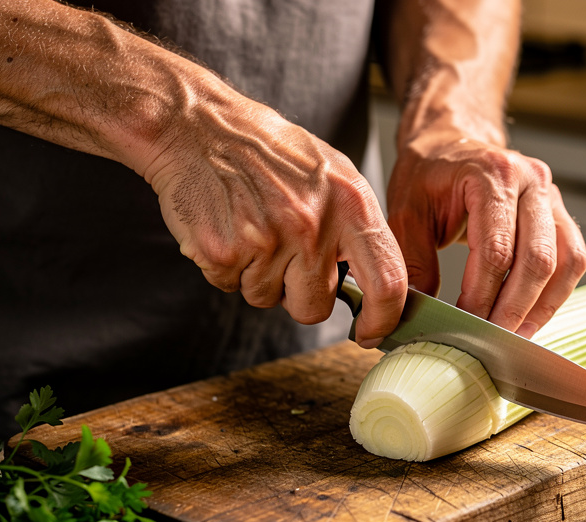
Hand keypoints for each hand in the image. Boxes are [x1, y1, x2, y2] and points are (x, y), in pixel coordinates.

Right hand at [142, 99, 407, 348]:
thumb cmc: (267, 151)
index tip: (372, 332)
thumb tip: (379, 285)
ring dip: (257, 277)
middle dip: (298, 295)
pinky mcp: (225, 252)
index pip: (388, 282)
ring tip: (252, 228)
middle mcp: (313, 225)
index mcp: (351, 204)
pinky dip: (227, 268)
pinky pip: (231, 288)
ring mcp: (267, 240)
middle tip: (283, 252)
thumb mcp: (333, 175)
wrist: (197, 126)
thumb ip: (357, 228)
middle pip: (316, 308)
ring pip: (268, 300)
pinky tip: (228, 228)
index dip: (383, 319)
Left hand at [385, 125, 585, 337]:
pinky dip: (555, 294)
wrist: (450, 144)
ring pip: (564, 262)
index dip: (482, 296)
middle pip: (537, 260)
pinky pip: (573, 260)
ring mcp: (551, 197)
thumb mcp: (406, 214)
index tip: (464, 324)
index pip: (496, 250)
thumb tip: (421, 314)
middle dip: (513, 308)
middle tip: (490, 340)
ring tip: (514, 335)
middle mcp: (531, 181)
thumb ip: (413, 263)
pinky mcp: (559, 215)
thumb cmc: (428, 175)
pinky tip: (531, 315)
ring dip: (541, 306)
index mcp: (492, 174)